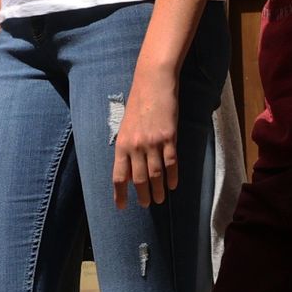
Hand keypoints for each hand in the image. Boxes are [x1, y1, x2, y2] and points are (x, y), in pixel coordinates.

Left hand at [112, 66, 179, 209]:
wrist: (152, 84)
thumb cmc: (138, 104)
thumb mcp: (126, 127)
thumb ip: (127, 148)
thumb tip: (129, 171)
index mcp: (121, 144)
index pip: (118, 175)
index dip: (120, 193)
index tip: (121, 207)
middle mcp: (135, 146)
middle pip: (138, 179)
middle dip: (142, 195)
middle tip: (147, 205)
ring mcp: (152, 143)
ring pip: (155, 174)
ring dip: (158, 190)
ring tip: (160, 200)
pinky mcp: (169, 138)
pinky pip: (171, 163)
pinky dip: (172, 177)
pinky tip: (173, 185)